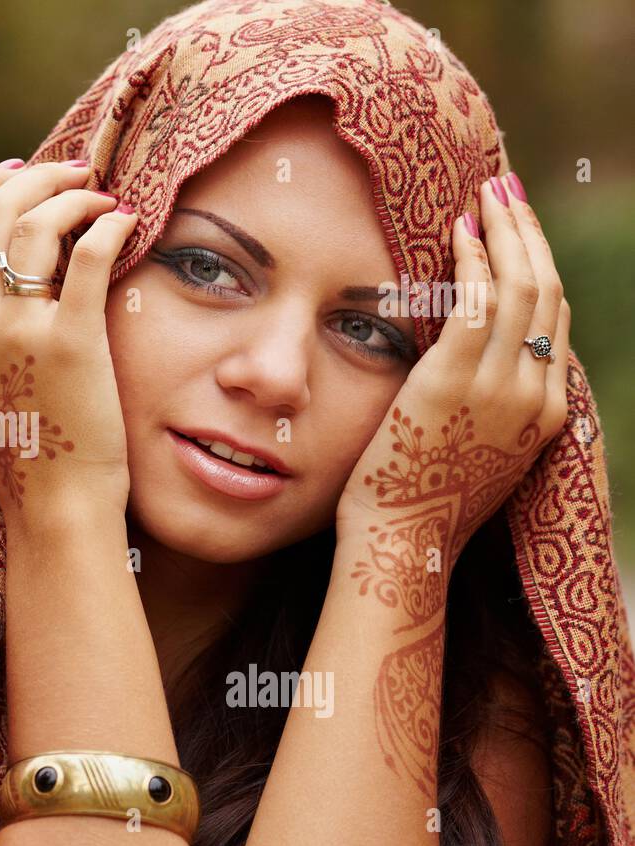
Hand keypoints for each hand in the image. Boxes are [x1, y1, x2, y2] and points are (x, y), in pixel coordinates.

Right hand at [0, 159, 138, 532]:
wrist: (53, 506)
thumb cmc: (23, 447)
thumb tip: (0, 267)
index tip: (19, 173)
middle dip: (36, 177)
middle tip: (76, 173)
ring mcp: (17, 333)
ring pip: (35, 224)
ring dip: (74, 196)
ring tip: (104, 199)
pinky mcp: (71, 344)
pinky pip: (88, 256)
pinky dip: (109, 226)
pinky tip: (126, 224)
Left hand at [337, 173, 570, 579]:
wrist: (403, 544)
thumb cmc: (422, 506)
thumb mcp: (476, 454)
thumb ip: (487, 408)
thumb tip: (473, 367)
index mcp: (547, 415)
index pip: (555, 323)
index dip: (540, 268)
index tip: (521, 232)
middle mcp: (535, 395)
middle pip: (548, 293)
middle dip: (529, 233)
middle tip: (507, 189)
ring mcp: (498, 387)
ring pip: (519, 287)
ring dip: (505, 230)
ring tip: (487, 191)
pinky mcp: (452, 380)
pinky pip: (473, 302)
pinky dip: (471, 260)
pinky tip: (457, 232)